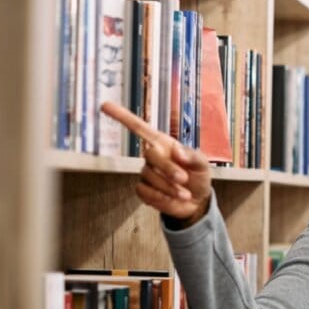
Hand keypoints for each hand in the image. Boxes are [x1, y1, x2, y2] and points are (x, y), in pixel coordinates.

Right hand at [100, 101, 211, 223]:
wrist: (197, 202)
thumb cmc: (198, 177)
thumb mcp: (203, 164)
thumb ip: (193, 156)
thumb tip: (176, 151)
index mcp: (164, 144)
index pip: (140, 128)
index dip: (122, 116)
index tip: (105, 106)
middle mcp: (152, 156)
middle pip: (149, 154)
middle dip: (168, 169)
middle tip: (184, 179)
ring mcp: (146, 172)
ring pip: (149, 176)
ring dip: (170, 187)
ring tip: (185, 194)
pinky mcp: (143, 189)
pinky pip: (145, 191)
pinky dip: (160, 197)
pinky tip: (172, 199)